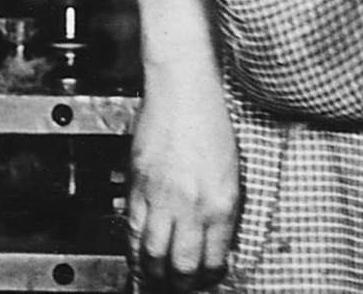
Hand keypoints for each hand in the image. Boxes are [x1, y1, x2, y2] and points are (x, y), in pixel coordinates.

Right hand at [127, 71, 239, 289]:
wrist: (183, 89)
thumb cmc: (210, 121)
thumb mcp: (231, 170)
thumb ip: (222, 207)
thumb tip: (213, 238)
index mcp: (222, 202)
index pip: (213, 259)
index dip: (208, 276)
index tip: (206, 277)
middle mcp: (192, 205)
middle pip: (182, 265)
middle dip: (181, 283)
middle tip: (180, 285)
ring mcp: (162, 197)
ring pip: (152, 254)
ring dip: (154, 272)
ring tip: (157, 276)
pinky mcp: (138, 185)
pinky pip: (132, 229)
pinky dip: (133, 248)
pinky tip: (137, 254)